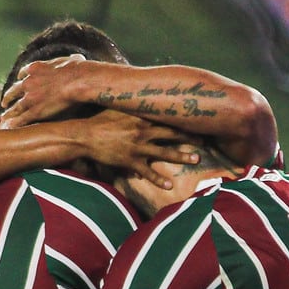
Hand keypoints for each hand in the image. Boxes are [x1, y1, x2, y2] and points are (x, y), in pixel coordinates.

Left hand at [0, 54, 92, 127]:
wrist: (78, 80)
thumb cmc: (78, 70)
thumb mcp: (72, 60)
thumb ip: (70, 60)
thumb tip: (77, 59)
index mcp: (36, 68)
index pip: (23, 73)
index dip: (21, 78)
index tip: (20, 81)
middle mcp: (29, 82)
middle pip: (14, 91)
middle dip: (8, 97)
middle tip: (4, 102)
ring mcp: (30, 97)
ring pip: (15, 107)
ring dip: (9, 113)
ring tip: (4, 117)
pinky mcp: (35, 111)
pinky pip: (21, 119)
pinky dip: (15, 124)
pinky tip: (10, 128)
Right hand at [66, 109, 201, 182]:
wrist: (84, 135)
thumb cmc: (100, 121)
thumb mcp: (117, 109)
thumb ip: (132, 108)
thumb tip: (141, 102)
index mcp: (141, 117)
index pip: (167, 117)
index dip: (183, 119)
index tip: (198, 120)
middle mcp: (143, 131)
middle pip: (172, 134)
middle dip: (190, 138)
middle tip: (205, 142)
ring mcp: (137, 146)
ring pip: (164, 152)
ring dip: (181, 156)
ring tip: (196, 160)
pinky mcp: (129, 160)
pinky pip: (147, 171)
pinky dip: (158, 179)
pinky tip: (168, 186)